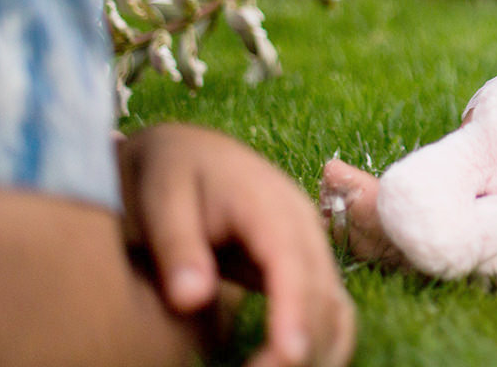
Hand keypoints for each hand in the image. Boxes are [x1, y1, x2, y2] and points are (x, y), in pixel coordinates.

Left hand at [118, 124, 355, 366]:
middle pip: (323, 293)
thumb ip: (177, 245)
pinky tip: (293, 366)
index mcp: (269, 203)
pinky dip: (322, 344)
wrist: (186, 152)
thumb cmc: (169, 173)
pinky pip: (330, 311)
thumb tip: (192, 299)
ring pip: (336, 308)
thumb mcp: (160, 197)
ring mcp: (310, 247)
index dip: (295, 310)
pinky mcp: (304, 266)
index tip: (286, 356)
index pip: (292, 262)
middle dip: (301, 347)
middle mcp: (304, 226)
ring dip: (318, 351)